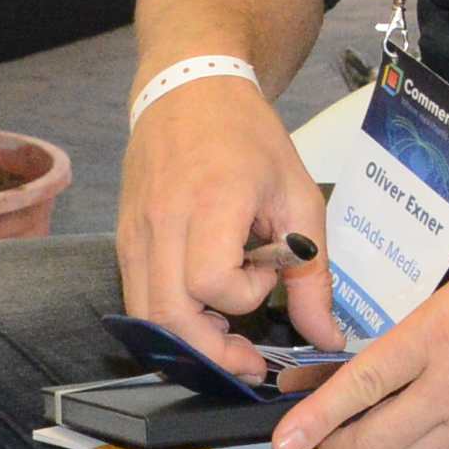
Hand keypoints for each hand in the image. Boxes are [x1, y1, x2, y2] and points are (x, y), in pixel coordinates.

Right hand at [118, 73, 333, 368]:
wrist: (190, 89)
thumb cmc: (249, 138)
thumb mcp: (298, 197)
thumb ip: (313, 274)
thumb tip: (326, 339)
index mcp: (212, 201)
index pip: (211, 281)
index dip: (245, 295)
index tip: (268, 275)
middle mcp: (162, 221)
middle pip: (167, 316)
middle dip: (211, 353)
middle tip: (249, 360)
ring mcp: (133, 232)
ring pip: (145, 317)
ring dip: (186, 342)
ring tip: (225, 338)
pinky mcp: (122, 240)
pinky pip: (136, 299)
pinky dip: (169, 320)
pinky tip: (201, 310)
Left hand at [265, 235, 448, 448]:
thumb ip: (437, 310)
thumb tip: (416, 336)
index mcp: (437, 333)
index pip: (359, 386)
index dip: (314, 417)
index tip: (285, 436)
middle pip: (375, 439)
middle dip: (341, 445)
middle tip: (329, 438)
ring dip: (395, 447)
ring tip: (395, 427)